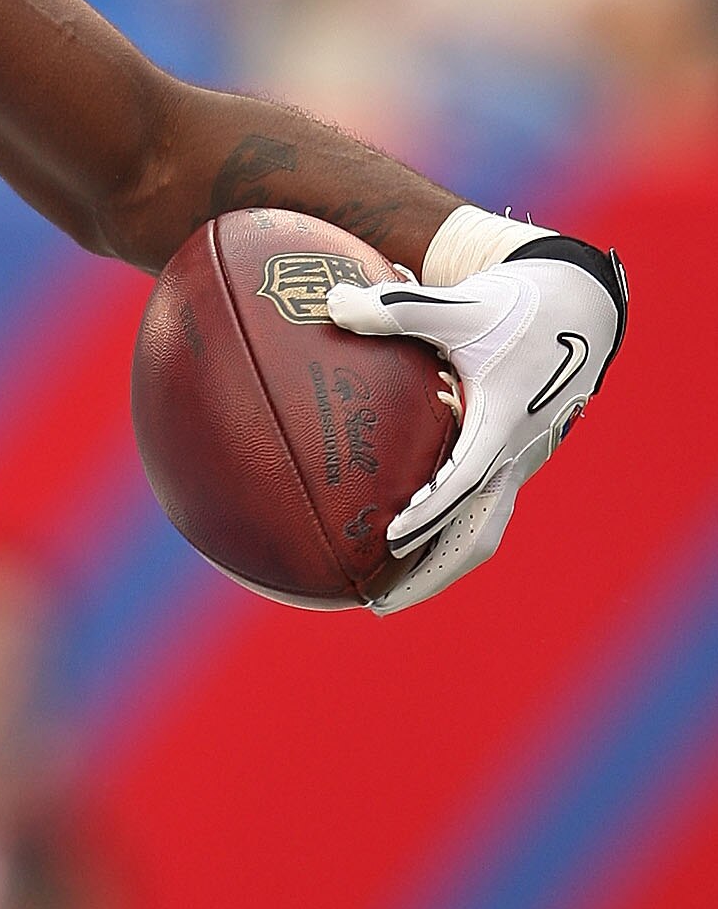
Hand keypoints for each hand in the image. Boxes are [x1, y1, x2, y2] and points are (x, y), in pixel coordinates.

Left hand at [327, 233, 626, 614]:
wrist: (576, 312)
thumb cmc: (514, 306)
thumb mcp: (459, 304)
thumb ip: (397, 308)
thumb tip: (332, 305)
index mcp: (502, 423)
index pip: (463, 482)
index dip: (430, 512)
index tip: (391, 538)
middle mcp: (513, 455)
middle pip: (475, 536)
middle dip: (431, 574)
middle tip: (379, 603)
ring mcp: (515, 464)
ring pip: (480, 534)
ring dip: (438, 568)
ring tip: (385, 595)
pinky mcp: (510, 462)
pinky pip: (479, 516)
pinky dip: (445, 541)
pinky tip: (404, 550)